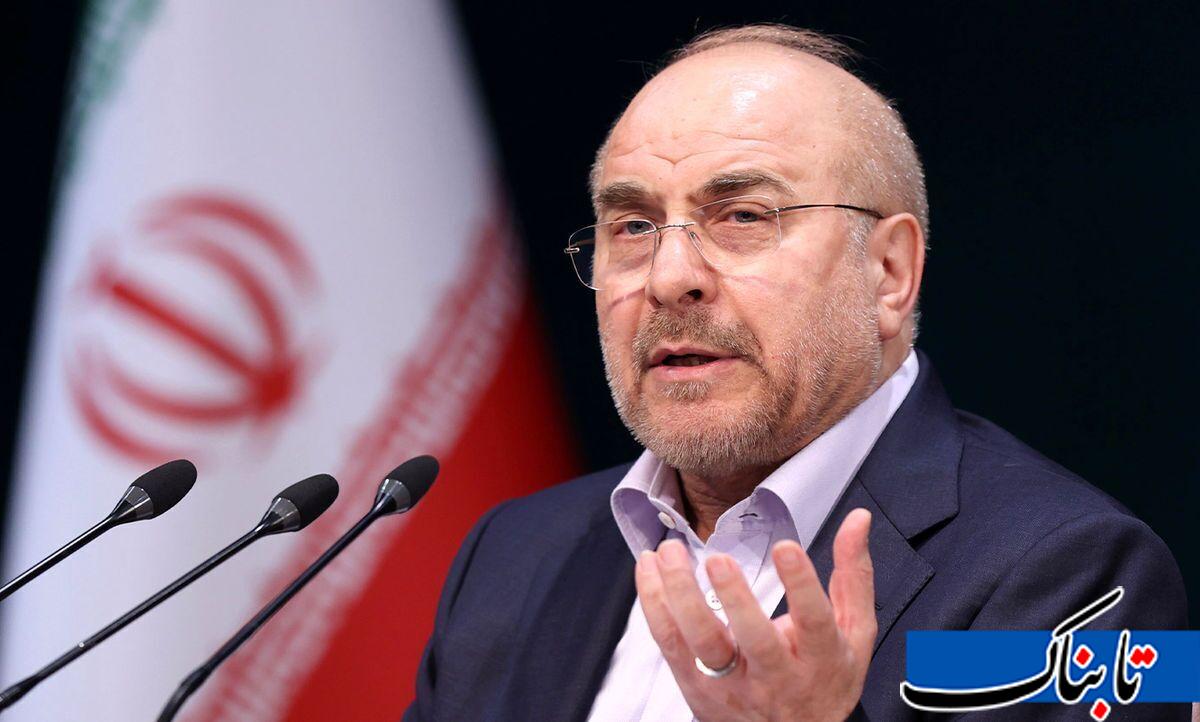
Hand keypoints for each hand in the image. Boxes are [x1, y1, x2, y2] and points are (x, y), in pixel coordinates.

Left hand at [635, 508, 875, 721]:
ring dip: (681, 595)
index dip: (802, 585)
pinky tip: (650, 569)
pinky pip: (670, 643)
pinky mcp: (697, 685)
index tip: (787, 548)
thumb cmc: (824, 679)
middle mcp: (775, 675)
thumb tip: (857, 520)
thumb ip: (854, 574)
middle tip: (720, 560)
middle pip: (754, 640)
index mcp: (819, 658)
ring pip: (702, 642)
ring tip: (671, 553)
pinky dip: (655, 603)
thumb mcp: (855, 632)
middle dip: (735, 599)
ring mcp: (732, 683)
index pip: (814, 622)